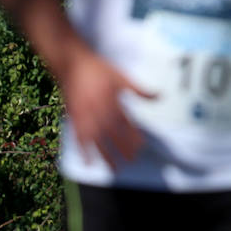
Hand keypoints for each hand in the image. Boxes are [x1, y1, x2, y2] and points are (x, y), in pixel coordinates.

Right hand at [59, 45, 155, 167]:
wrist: (71, 62)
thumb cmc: (96, 69)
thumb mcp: (120, 76)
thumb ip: (138, 89)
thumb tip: (159, 96)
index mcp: (112, 100)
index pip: (126, 122)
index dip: (134, 135)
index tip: (141, 146)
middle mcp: (99, 110)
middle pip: (113, 134)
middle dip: (122, 148)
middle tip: (132, 161)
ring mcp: (85, 115)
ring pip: (97, 139)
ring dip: (105, 155)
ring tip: (114, 168)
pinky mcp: (73, 117)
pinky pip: (78, 137)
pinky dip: (83, 151)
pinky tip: (88, 162)